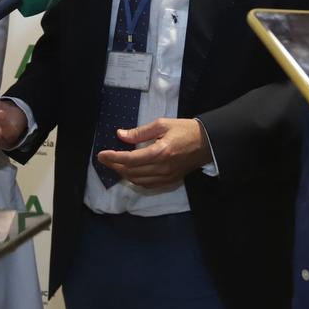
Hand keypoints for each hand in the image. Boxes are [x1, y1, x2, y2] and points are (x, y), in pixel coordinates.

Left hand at [97, 117, 211, 187]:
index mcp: (160, 152)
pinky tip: (131, 172)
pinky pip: (148, 185)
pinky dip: (135, 180)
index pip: (130, 159)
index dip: (113, 157)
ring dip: (124, 173)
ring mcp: (166, 177)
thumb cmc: (185, 130)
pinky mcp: (170, 181)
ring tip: (116, 164)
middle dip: (115, 165)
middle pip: (131, 172)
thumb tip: (121, 135)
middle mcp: (162, 168)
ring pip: (138, 180)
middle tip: (106, 158)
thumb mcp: (162, 124)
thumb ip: (140, 131)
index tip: (101, 154)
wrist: (207, 143)